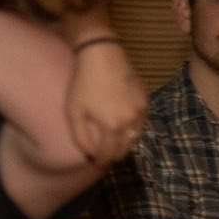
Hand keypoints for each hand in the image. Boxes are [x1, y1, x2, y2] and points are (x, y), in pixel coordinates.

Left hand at [63, 43, 146, 164]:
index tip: (95, 163)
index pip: (109, 154)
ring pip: (135, 136)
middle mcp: (131, 120)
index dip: (102, 161)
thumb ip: (81, 137)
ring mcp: (141, 109)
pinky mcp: (145, 99)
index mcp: (112, 125)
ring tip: (113, 142)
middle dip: (113, 154)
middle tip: (104, 155)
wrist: (101, 55)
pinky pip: (141, 121)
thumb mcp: (73, 111)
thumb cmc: (82, 83)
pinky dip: (132, 128)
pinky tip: (122, 125)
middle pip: (125, 148)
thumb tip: (89, 154)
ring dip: (124, 142)